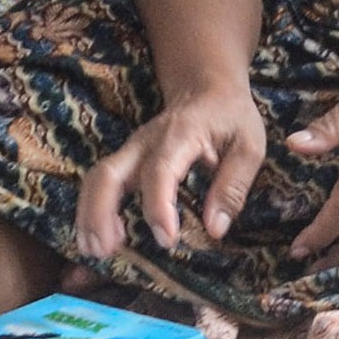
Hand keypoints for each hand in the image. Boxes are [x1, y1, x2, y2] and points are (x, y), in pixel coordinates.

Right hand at [76, 88, 266, 262]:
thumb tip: (215, 229)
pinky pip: (100, 185)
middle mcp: (146, 142)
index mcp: (181, 135)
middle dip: (100, 213)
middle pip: (109, 173)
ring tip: (95, 251)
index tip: (166, 239)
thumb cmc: (230, 117)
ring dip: (90, 216)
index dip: (159, 205)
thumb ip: (233, 186)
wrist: (207, 88)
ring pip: (97, 180)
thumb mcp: (249, 146)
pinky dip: (93, 211)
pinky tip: (101, 239)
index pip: (160, 170)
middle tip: (105, 251)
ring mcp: (131, 151)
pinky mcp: (126, 161)